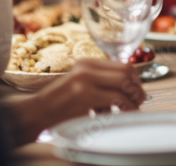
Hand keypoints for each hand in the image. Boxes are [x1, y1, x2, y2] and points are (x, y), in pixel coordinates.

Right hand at [7, 59, 145, 144]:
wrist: (36, 113)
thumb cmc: (60, 102)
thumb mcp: (80, 83)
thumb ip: (100, 80)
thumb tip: (129, 86)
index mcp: (87, 62)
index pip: (122, 64)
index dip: (135, 78)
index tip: (136, 90)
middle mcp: (87, 68)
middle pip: (127, 72)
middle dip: (137, 88)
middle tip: (139, 100)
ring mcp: (86, 81)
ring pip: (124, 84)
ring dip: (134, 99)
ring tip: (132, 107)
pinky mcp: (85, 95)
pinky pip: (117, 99)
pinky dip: (126, 107)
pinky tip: (123, 113)